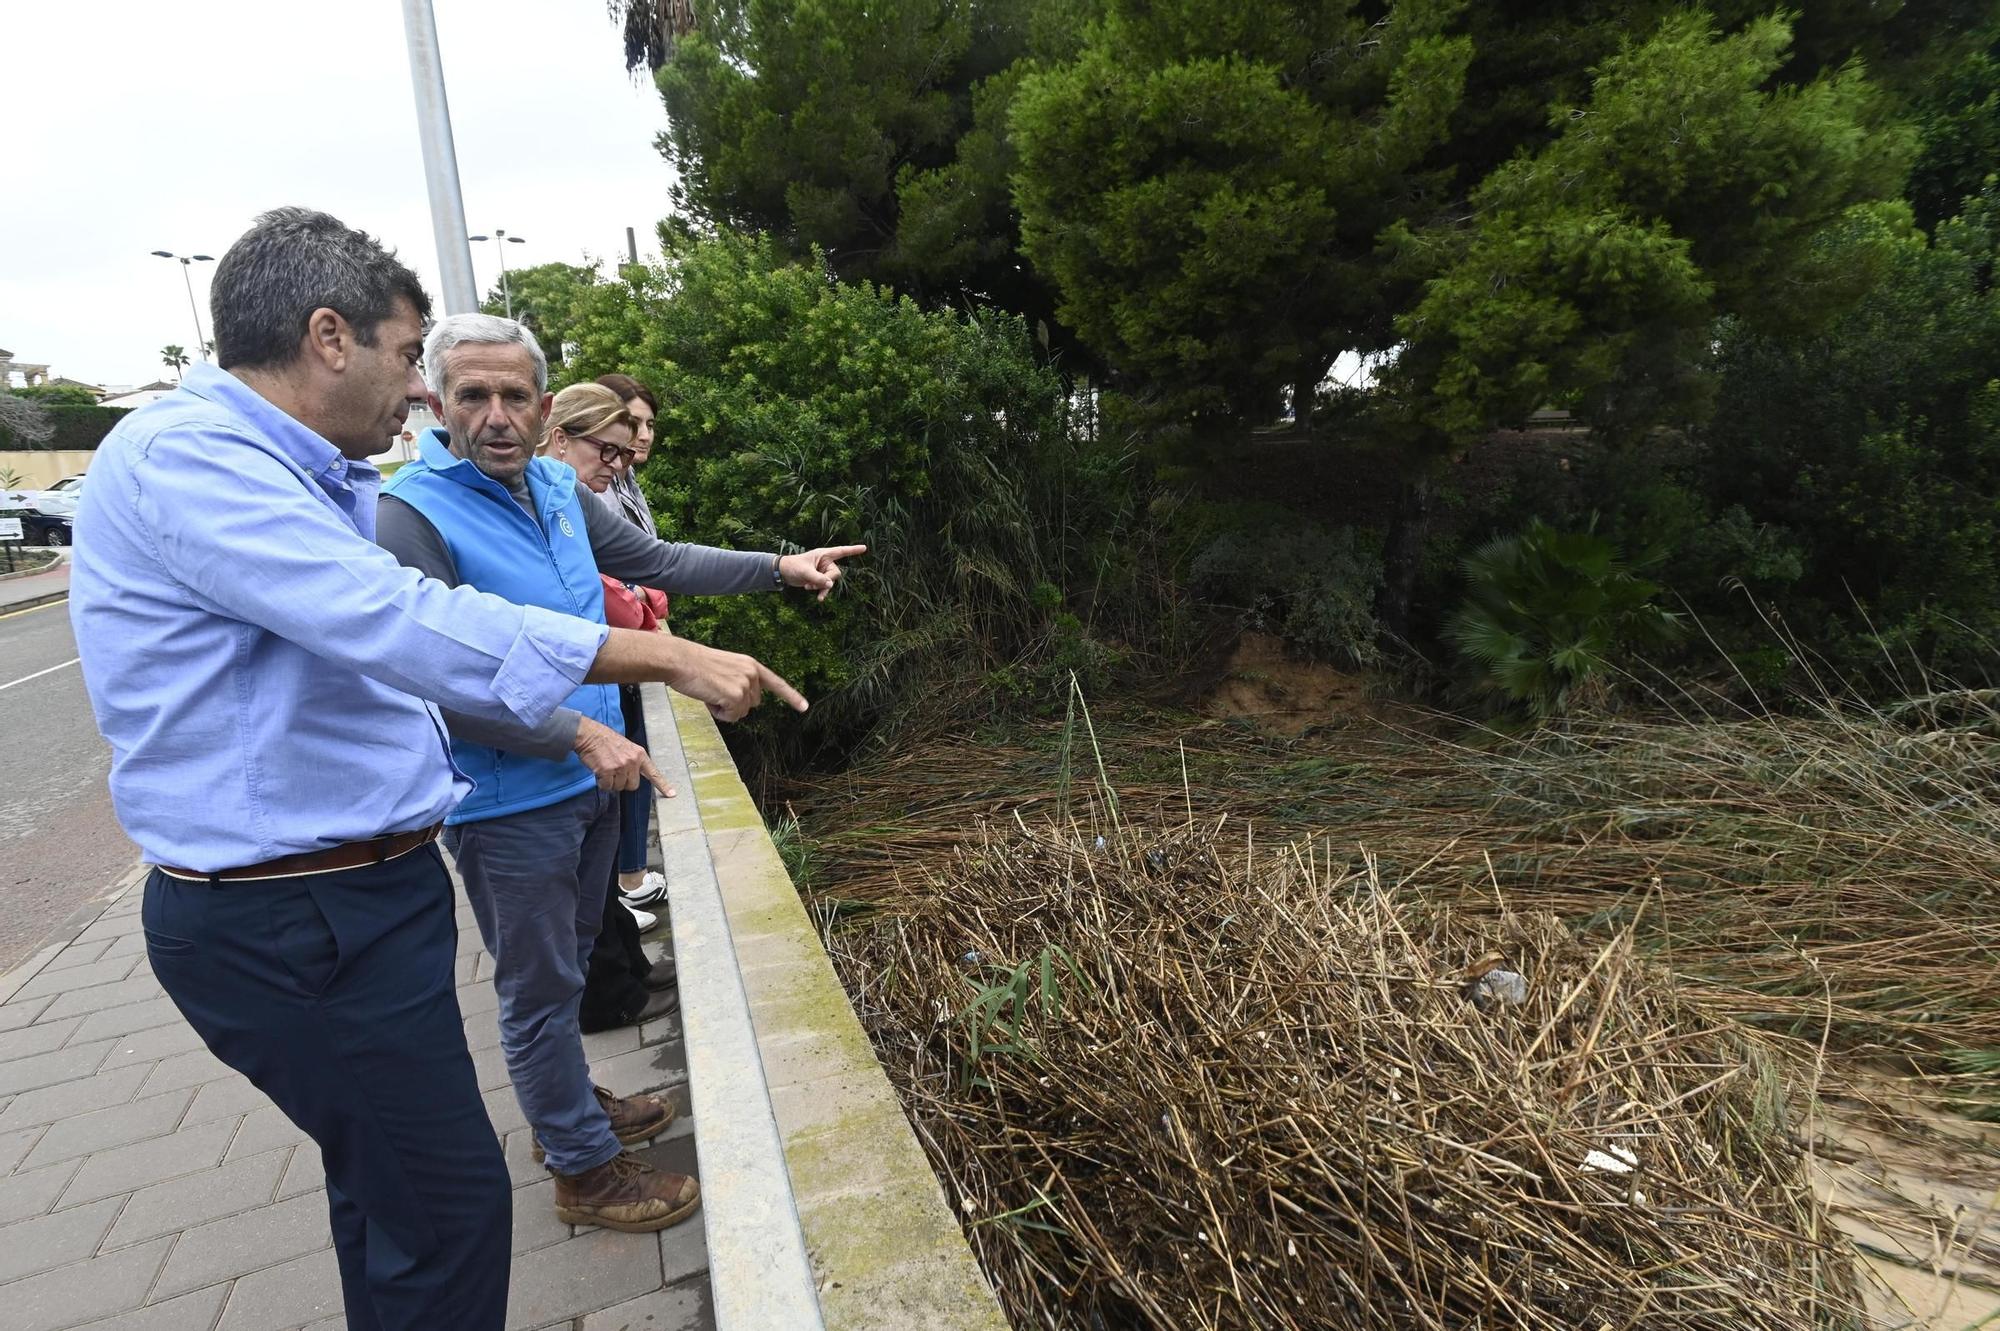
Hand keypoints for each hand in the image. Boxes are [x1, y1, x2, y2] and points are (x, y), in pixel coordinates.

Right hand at [572, 716, 675, 794]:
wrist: (590, 734)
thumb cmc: (606, 741)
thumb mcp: (627, 747)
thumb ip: (633, 760)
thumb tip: (633, 776)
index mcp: (640, 754)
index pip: (654, 773)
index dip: (663, 785)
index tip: (672, 794)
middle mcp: (632, 761)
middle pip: (633, 785)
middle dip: (623, 782)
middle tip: (615, 772)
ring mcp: (620, 766)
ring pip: (618, 787)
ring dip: (611, 782)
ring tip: (606, 768)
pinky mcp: (607, 771)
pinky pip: (606, 786)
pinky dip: (602, 782)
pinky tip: (599, 771)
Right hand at [667, 638, 808, 720]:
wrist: (681, 661)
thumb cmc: (695, 665)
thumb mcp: (725, 668)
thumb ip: (740, 681)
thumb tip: (744, 702)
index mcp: (750, 664)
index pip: (776, 683)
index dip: (791, 697)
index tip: (804, 707)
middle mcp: (752, 673)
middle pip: (753, 704)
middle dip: (735, 703)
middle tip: (715, 690)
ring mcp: (745, 685)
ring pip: (742, 712)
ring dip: (725, 709)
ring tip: (710, 691)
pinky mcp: (735, 696)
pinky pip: (732, 717)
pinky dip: (720, 713)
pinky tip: (709, 698)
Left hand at [778, 544, 867, 601]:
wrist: (783, 573)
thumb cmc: (793, 566)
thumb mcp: (805, 572)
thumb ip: (818, 578)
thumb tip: (830, 585)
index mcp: (823, 554)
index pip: (841, 551)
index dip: (853, 550)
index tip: (864, 548)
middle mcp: (825, 562)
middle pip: (835, 573)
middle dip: (826, 580)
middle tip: (812, 583)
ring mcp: (823, 571)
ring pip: (830, 582)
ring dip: (821, 587)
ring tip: (808, 587)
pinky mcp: (819, 579)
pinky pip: (825, 587)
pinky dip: (821, 591)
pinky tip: (818, 597)